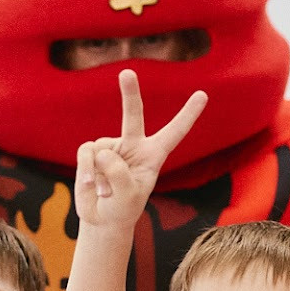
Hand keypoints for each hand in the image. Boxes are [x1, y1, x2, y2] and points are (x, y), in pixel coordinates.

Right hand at [73, 69, 207, 229]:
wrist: (102, 217)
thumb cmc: (123, 208)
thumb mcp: (128, 197)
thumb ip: (119, 174)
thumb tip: (101, 153)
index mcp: (154, 155)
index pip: (174, 132)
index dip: (188, 114)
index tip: (203, 94)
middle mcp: (133, 145)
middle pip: (133, 115)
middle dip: (129, 93)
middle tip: (127, 73)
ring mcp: (111, 146)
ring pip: (102, 151)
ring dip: (101, 176)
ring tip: (105, 192)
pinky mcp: (91, 151)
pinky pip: (86, 154)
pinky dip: (86, 171)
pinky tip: (90, 186)